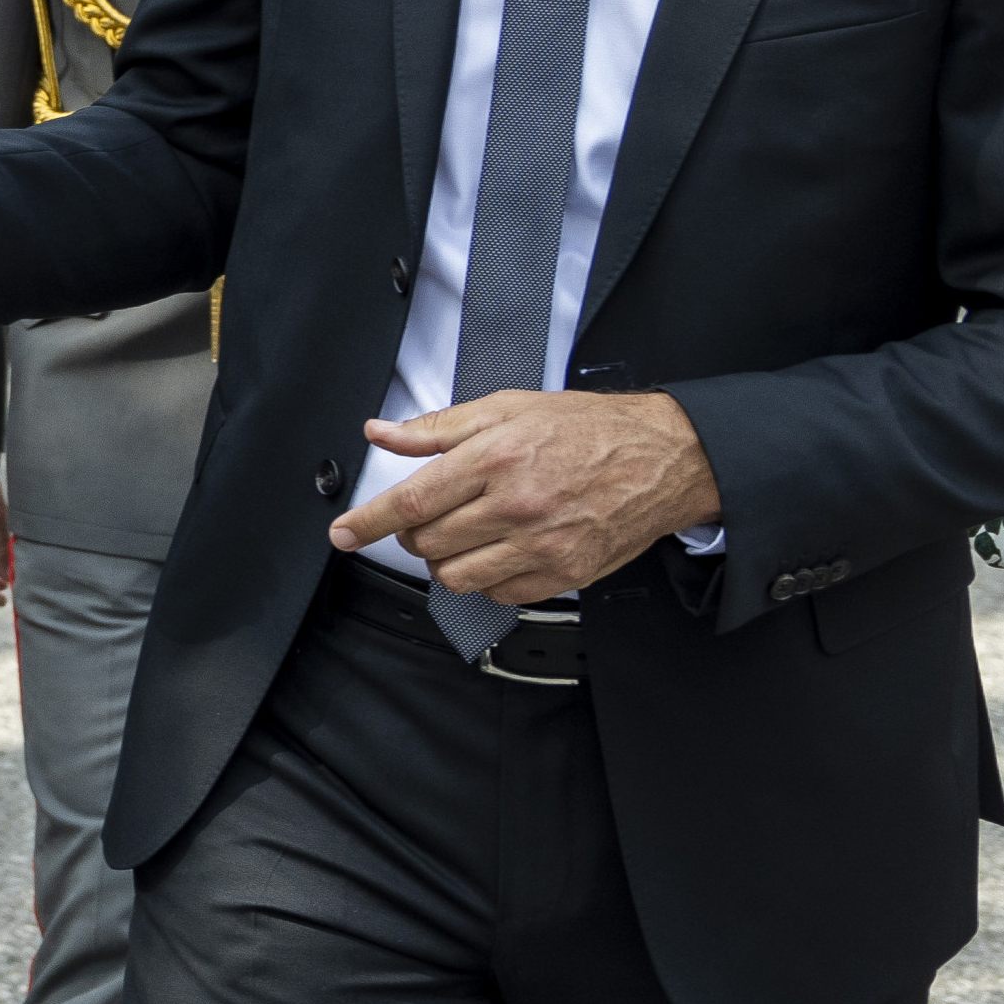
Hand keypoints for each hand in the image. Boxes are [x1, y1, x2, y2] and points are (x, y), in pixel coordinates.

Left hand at [332, 389, 718, 604]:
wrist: (660, 459)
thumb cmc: (584, 428)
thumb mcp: (506, 409)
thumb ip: (437, 429)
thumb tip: (381, 432)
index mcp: (497, 458)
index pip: (413, 501)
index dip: (369, 521)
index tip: (343, 534)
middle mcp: (516, 506)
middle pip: (428, 543)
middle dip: (414, 533)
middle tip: (432, 513)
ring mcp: (542, 547)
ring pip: (457, 577)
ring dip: (446, 560)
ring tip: (464, 532)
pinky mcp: (563, 576)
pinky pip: (498, 595)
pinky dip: (485, 578)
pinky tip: (498, 549)